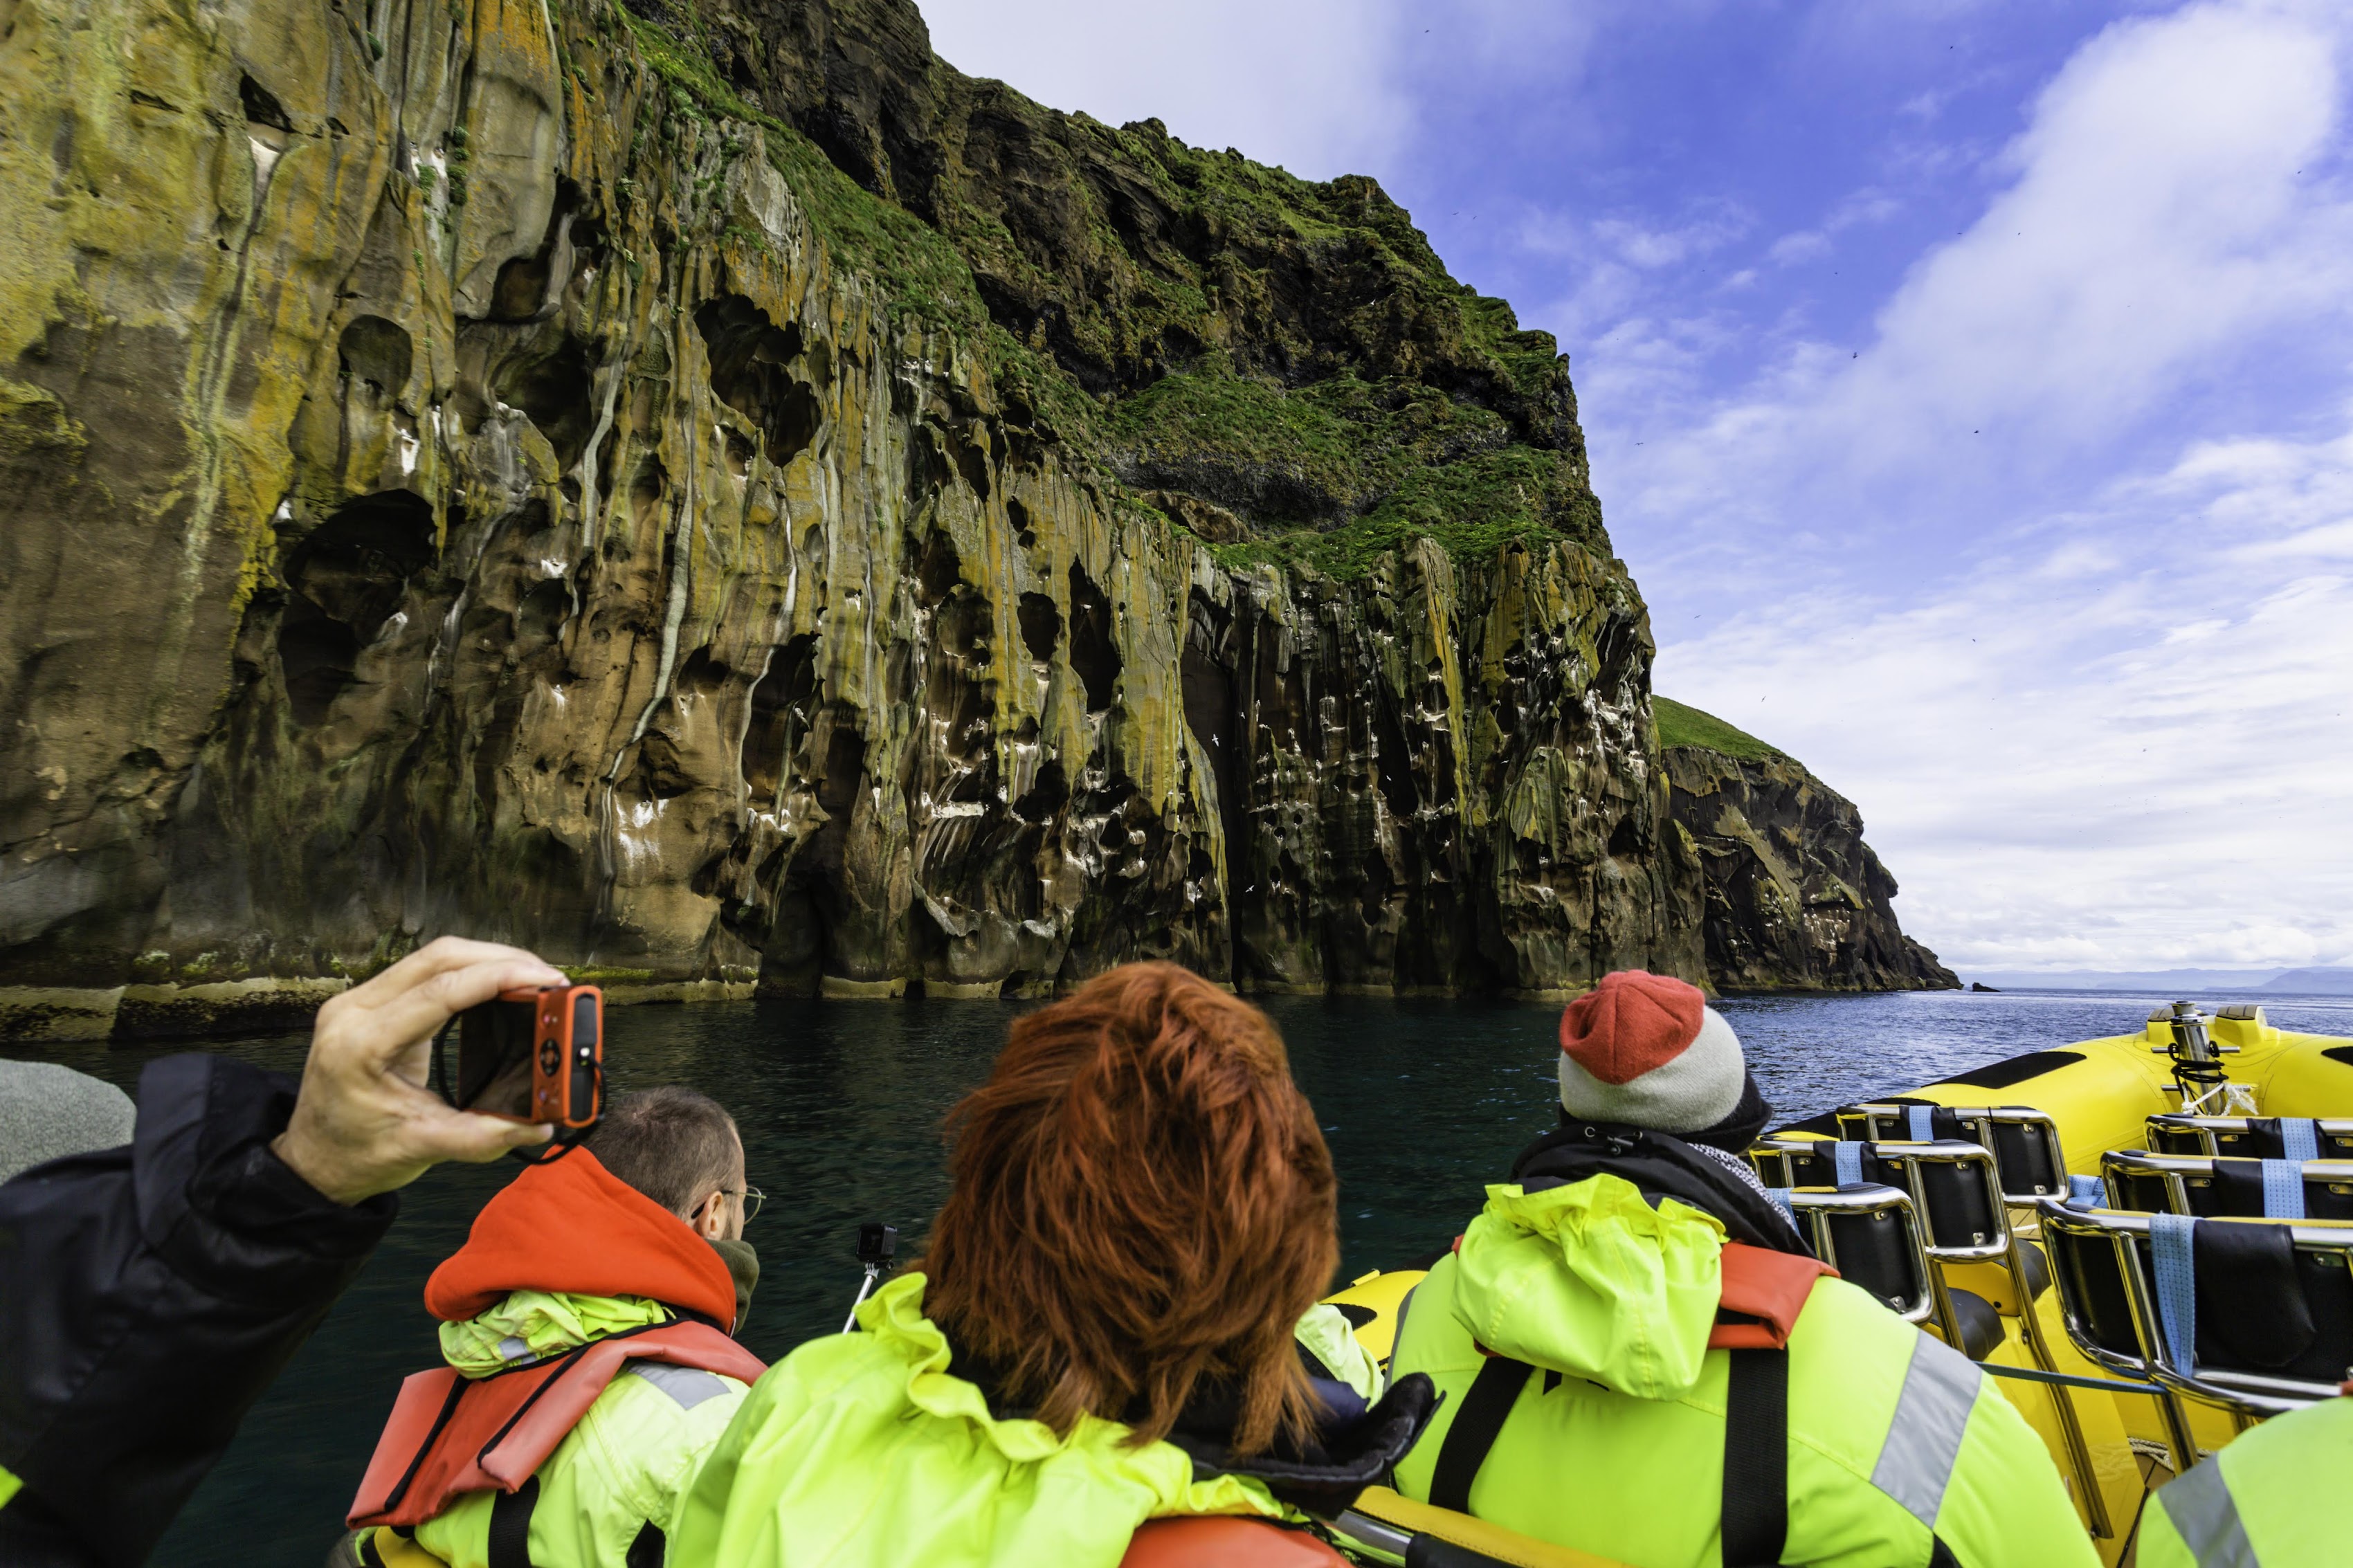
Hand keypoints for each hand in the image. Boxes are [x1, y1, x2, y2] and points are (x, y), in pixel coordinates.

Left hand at [271, 937, 567, 1203]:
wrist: (312, 1161)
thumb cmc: (356, 1155)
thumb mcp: (422, 1147)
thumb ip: (484, 1136)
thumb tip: (541, 1124)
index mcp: (361, 1044)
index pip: (440, 991)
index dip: (500, 978)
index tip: (547, 982)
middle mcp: (354, 1011)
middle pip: (438, 957)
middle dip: (501, 960)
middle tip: (549, 979)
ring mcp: (358, 1002)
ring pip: (433, 956)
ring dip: (486, 961)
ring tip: (531, 980)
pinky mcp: (369, 1004)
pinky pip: (424, 971)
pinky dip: (467, 972)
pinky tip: (496, 985)